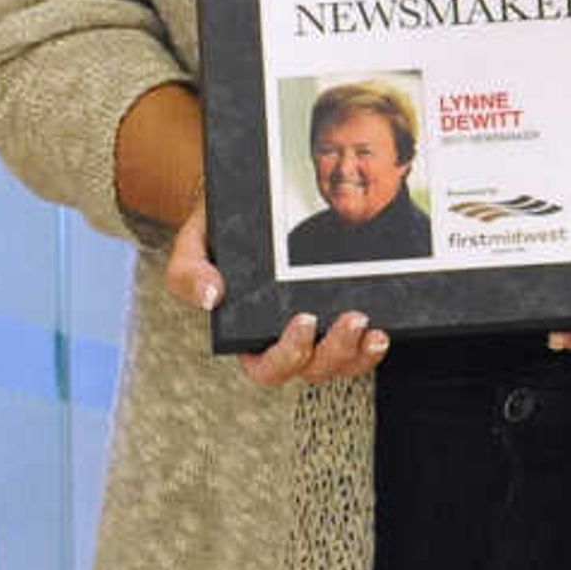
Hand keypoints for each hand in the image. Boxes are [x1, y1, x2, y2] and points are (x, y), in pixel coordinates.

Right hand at [167, 212, 387, 387]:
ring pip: (341, 363)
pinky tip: (383, 328)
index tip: (304, 321)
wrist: (249, 199)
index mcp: (247, 334)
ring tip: (374, 330)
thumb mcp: (194, 243)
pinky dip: (373, 345)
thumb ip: (187, 272)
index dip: (288, 357)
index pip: (267, 367)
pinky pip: (359, 345)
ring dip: (359, 354)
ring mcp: (317, 332)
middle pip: (312, 369)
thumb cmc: (220, 229)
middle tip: (351, 320)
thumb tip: (211, 298)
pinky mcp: (340, 315)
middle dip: (334, 353)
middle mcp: (285, 340)